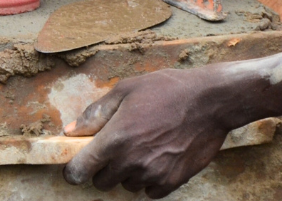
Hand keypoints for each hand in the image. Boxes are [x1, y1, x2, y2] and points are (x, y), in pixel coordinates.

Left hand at [62, 67, 235, 197]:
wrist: (210, 101)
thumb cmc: (167, 90)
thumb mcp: (126, 90)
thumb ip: (95, 113)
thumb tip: (71, 131)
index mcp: (115, 139)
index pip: (79, 170)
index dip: (73, 170)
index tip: (77, 165)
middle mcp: (131, 161)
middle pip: (101, 182)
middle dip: (104, 168)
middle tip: (118, 148)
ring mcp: (152, 174)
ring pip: (126, 185)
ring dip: (129, 173)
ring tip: (144, 147)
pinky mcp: (171, 182)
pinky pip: (149, 191)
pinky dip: (150, 179)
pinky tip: (159, 157)